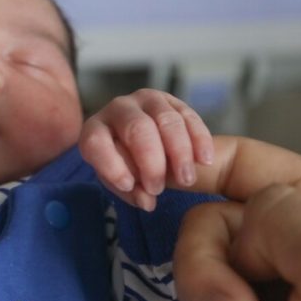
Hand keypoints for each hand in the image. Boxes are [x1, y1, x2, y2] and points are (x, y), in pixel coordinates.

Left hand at [79, 89, 213, 209]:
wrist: (146, 148)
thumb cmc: (127, 167)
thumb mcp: (122, 183)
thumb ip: (131, 192)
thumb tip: (147, 200)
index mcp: (95, 129)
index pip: (97, 142)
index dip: (112, 164)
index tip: (128, 185)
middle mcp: (118, 109)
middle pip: (136, 128)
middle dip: (150, 161)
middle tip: (158, 188)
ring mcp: (146, 100)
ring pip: (166, 120)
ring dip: (179, 152)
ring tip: (186, 180)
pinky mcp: (173, 101)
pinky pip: (188, 116)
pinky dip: (199, 139)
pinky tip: (204, 160)